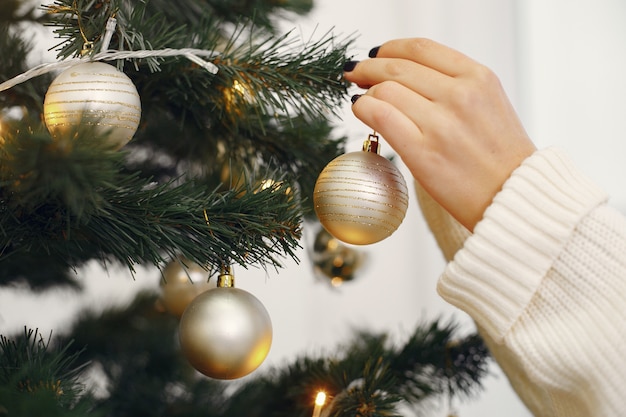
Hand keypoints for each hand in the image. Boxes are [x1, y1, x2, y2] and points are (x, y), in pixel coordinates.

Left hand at [343, 38, 535, 230]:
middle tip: (356, 73)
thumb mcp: (488, 104)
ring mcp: (441, 124)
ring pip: (384, 90)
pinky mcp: (423, 153)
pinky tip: (361, 110)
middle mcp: (461, 95)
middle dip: (369, 68)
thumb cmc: (498, 156)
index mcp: (478, 77)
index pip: (420, 49)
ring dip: (365, 92)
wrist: (513, 197)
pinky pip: (380, 116)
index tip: (376, 55)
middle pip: (397, 68)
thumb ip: (452, 85)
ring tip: (362, 98)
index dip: (389, 48)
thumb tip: (404, 76)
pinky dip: (363, 109)